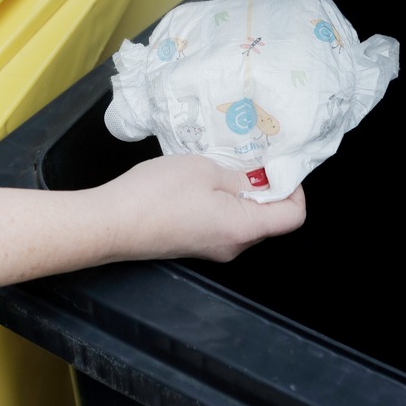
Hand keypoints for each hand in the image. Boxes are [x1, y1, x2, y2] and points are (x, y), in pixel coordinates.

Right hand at [100, 154, 306, 263]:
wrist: (111, 222)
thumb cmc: (157, 194)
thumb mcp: (206, 170)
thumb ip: (240, 174)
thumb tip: (261, 178)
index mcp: (243, 228)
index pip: (292, 217)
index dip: (293, 187)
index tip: (278, 164)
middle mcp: (233, 246)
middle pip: (270, 219)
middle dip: (266, 187)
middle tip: (250, 156)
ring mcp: (213, 249)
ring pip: (245, 219)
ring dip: (241, 192)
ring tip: (222, 165)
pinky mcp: (194, 244)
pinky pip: (223, 222)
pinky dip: (222, 201)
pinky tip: (202, 181)